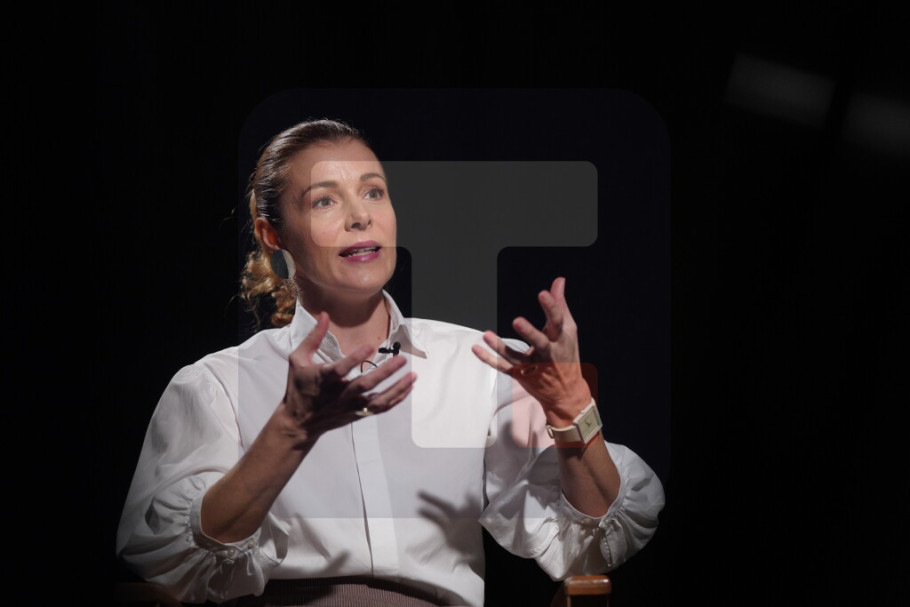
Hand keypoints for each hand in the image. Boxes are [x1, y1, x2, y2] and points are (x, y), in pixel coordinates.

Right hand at [281, 312, 415, 444]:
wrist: (298, 423)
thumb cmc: (298, 387)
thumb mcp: (298, 359)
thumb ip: (313, 337)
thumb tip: (325, 314)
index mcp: (323, 379)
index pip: (340, 369)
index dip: (355, 358)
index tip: (369, 345)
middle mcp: (339, 395)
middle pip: (365, 385)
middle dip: (385, 372)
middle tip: (402, 359)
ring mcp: (350, 406)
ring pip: (377, 400)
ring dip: (396, 388)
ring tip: (412, 375)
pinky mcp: (357, 414)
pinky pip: (380, 408)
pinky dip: (396, 399)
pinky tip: (408, 386)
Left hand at [471, 277, 591, 424]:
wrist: (566, 394)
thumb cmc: (567, 356)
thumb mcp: (568, 332)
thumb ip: (560, 306)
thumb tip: (559, 281)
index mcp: (561, 340)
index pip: (557, 322)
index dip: (551, 307)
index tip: (543, 293)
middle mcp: (548, 354)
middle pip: (540, 343)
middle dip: (529, 333)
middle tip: (517, 321)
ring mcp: (533, 366)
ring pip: (516, 357)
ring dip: (500, 347)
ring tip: (486, 335)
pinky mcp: (520, 375)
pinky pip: (503, 367)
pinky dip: (489, 359)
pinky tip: (476, 349)